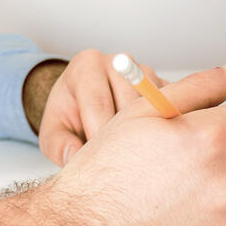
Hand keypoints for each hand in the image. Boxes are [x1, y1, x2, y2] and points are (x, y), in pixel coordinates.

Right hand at [0, 58, 225, 225]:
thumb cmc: (101, 178)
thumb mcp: (142, 114)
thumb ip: (200, 87)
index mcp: (209, 140)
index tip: (207, 132)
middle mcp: (223, 183)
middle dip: (213, 161)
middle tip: (168, 170)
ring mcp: (222, 224)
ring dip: (206, 196)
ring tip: (161, 201)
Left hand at [37, 49, 165, 166]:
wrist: (86, 105)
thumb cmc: (69, 118)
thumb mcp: (53, 133)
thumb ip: (59, 145)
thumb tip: (74, 156)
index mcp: (86, 65)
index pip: (98, 103)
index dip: (99, 137)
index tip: (100, 162)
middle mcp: (119, 62)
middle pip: (130, 106)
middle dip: (125, 138)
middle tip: (119, 163)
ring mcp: (145, 72)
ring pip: (154, 109)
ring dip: (147, 135)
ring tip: (134, 155)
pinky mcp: (166, 85)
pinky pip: (172, 111)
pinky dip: (164, 130)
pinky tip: (150, 146)